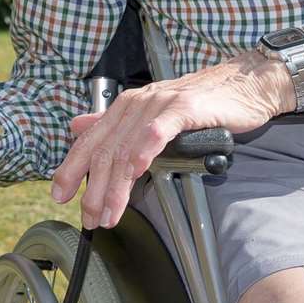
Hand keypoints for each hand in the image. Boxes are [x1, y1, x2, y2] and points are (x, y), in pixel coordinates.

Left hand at [49, 52, 286, 229]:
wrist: (243, 85)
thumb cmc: (201, 103)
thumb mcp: (151, 112)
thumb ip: (113, 122)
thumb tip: (78, 126)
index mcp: (126, 107)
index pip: (91, 140)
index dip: (72, 168)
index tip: (60, 195)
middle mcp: (137, 103)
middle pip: (107, 150)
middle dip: (95, 188)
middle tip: (90, 217)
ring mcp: (159, 104)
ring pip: (129, 148)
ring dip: (117, 184)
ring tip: (111, 211)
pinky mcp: (184, 108)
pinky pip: (159, 131)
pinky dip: (145, 150)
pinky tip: (137, 170)